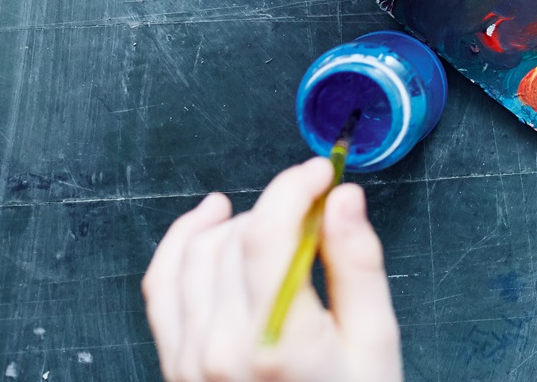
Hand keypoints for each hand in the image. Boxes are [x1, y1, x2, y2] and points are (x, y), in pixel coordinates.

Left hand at [142, 160, 401, 381]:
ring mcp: (189, 360)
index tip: (321, 174)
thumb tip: (344, 199)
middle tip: (316, 205)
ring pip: (193, 253)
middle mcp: (221, 350)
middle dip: (277, 206)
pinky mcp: (174, 366)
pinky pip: (160, 287)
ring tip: (273, 222)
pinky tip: (208, 224)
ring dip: (234, 223)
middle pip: (233, 237)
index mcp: (277, 342)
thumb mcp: (375, 344)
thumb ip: (358, 265)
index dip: (294, 187)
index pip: (267, 233)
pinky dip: (179, 245)